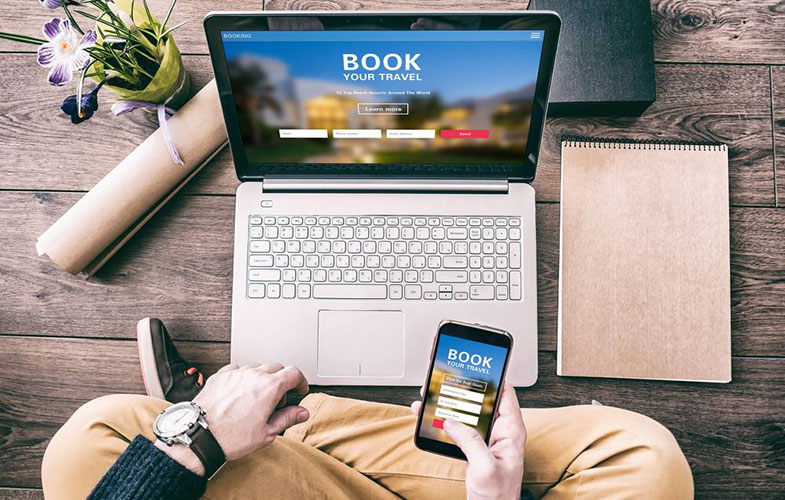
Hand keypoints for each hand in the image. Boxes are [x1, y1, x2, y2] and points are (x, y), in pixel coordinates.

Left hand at [158, 363, 309, 475]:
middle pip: (276, 367)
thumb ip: (287, 418)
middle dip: (282, 380)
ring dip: (262, 378)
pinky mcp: (220, 376)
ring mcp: (235, 374)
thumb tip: (302, 412)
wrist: (200, 437)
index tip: (299, 389)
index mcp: (269, 387)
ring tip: (257, 396)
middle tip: (278, 398)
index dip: (300, 381)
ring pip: (256, 367)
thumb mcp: (266, 433)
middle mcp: (253, 375)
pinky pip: (237, 370)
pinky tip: (240, 392)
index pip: (293, 373)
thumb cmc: (231, 438)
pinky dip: (243, 377)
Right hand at [411, 383, 525, 499]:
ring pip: (466, 412)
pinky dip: (442, 420)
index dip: (492, 378)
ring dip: (447, 404)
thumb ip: (471, 442)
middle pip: (481, 400)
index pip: (505, 394)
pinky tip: (427, 416)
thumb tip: (452, 421)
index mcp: (511, 432)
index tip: (475, 367)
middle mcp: (500, 431)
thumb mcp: (485, 468)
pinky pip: (457, 427)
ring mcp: (486, 439)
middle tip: (443, 380)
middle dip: (461, 389)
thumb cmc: (498, 497)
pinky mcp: (474, 447)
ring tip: (429, 395)